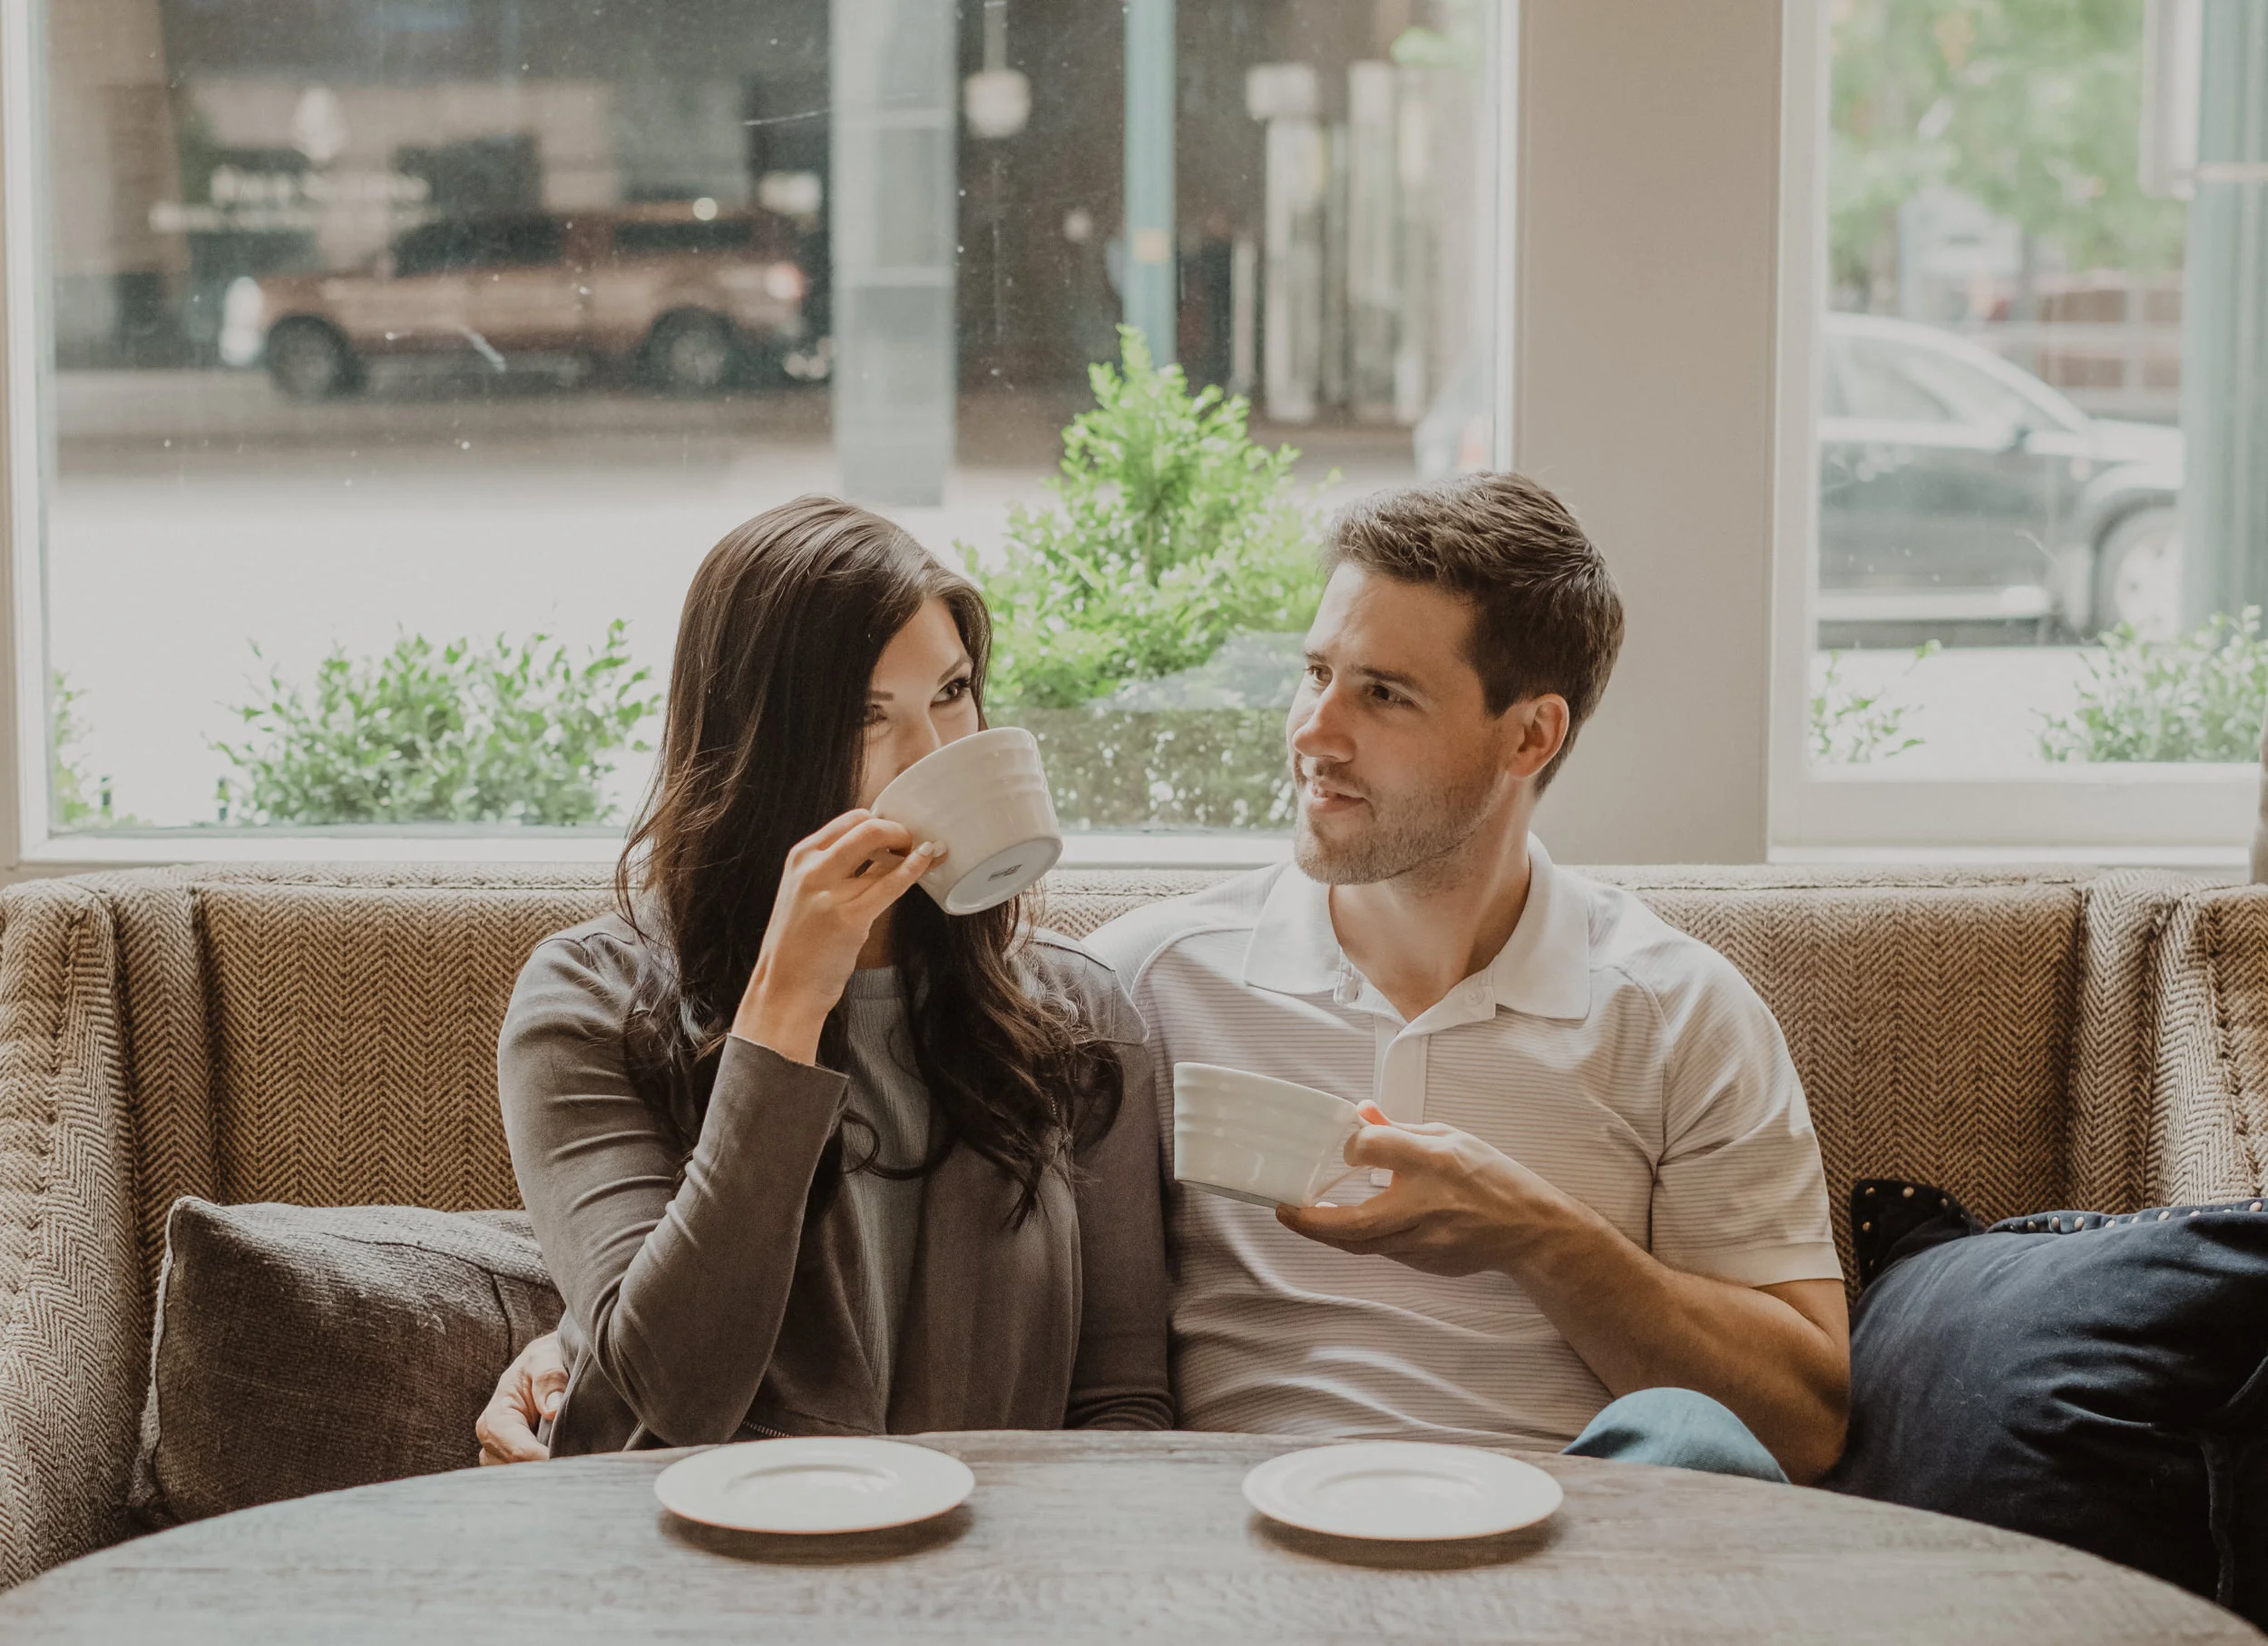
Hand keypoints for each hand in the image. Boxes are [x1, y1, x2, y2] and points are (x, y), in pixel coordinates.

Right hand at [476, 1330, 567, 1465]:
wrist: (547, 1362)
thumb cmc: (544, 1358)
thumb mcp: (545, 1357)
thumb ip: (549, 1378)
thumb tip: (553, 1409)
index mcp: (497, 1416)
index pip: (517, 1450)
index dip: (542, 1459)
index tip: (571, 1462)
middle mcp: (494, 1440)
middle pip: (517, 1470)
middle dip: (546, 1471)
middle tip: (579, 1469)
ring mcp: (504, 1454)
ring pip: (521, 1478)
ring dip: (547, 1476)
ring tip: (575, 1470)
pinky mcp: (517, 1461)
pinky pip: (528, 1477)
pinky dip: (546, 1476)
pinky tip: (568, 1471)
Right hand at [732, 809, 944, 1063]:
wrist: (784, 989)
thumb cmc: (799, 945)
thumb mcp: (806, 894)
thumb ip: (834, 869)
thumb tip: (882, 849)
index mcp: (800, 857)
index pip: (850, 819)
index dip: (881, 821)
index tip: (897, 834)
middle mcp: (811, 869)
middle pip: (868, 828)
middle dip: (900, 831)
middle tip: (914, 845)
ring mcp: (829, 894)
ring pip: (883, 854)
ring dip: (912, 850)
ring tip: (927, 854)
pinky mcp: (849, 919)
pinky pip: (891, 883)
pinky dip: (915, 868)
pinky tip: (928, 860)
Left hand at [1275, 1102, 1573, 1276]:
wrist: (1530, 1230)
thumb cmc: (1492, 1177)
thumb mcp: (1450, 1138)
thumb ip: (1400, 1131)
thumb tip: (1360, 1114)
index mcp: (1434, 1162)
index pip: (1374, 1148)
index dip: (1352, 1144)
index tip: (1346, 1145)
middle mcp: (1427, 1204)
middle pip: (1355, 1222)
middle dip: (1311, 1221)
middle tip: (1284, 1210)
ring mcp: (1427, 1241)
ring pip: (1362, 1244)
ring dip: (1328, 1233)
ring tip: (1305, 1216)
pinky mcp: (1427, 1263)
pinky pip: (1383, 1251)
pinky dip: (1362, 1239)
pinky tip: (1349, 1226)